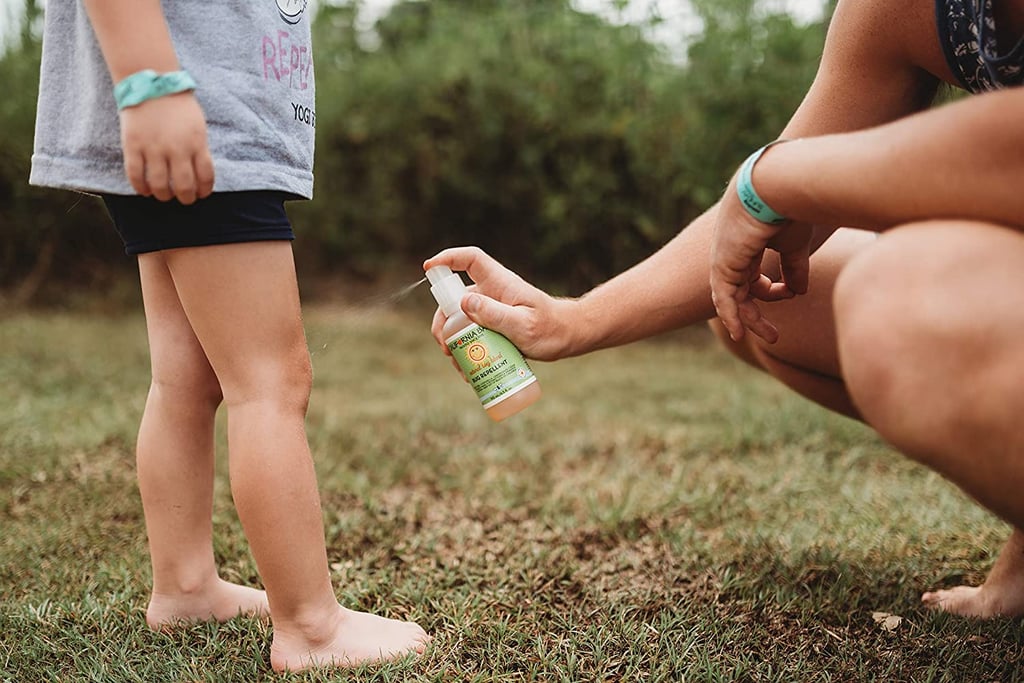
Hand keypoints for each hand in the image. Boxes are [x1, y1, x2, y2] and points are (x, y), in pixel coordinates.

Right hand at [118, 91, 213, 203]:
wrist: (152, 83)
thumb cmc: (178, 105)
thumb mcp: (198, 126)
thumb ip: (199, 149)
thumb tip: (199, 175)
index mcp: (197, 143)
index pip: (206, 176)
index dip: (204, 190)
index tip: (201, 194)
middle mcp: (177, 148)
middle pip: (184, 186)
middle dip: (186, 198)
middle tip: (184, 199)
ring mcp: (154, 148)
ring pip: (160, 185)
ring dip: (164, 195)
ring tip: (164, 194)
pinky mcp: (133, 145)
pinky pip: (136, 175)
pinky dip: (141, 188)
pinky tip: (145, 190)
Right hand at [422, 247, 573, 361]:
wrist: (567, 338)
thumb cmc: (551, 329)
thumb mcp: (523, 325)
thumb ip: (495, 314)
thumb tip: (463, 303)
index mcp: (499, 282)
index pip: (470, 259)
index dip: (448, 258)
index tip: (428, 268)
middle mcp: (491, 293)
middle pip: (454, 298)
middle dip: (443, 322)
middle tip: (445, 347)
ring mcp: (490, 310)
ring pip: (458, 320)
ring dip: (452, 342)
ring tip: (459, 366)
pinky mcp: (491, 326)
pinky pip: (470, 335)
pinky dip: (464, 351)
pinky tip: (468, 370)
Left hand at [709, 179, 812, 342]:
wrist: (775, 187)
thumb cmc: (788, 208)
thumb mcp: (793, 244)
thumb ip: (794, 268)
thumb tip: (799, 291)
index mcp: (747, 245)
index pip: (752, 278)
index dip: (773, 291)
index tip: (792, 293)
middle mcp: (732, 253)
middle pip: (740, 291)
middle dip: (756, 314)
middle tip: (774, 336)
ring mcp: (725, 258)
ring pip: (733, 298)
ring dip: (748, 320)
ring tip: (771, 337)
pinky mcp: (723, 264)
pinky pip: (724, 297)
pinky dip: (731, 316)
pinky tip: (739, 332)